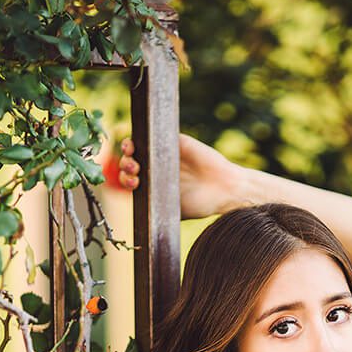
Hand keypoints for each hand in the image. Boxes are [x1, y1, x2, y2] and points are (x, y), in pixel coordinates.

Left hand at [106, 134, 248, 218]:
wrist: (225, 189)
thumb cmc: (202, 204)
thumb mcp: (174, 211)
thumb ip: (157, 210)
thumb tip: (139, 218)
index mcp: (153, 184)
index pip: (131, 178)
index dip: (126, 179)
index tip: (134, 184)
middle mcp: (156, 167)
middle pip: (131, 162)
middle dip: (127, 167)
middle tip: (135, 173)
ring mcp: (164, 152)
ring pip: (138, 146)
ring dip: (130, 151)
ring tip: (135, 160)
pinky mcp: (176, 141)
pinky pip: (156, 133)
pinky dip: (144, 135)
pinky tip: (140, 142)